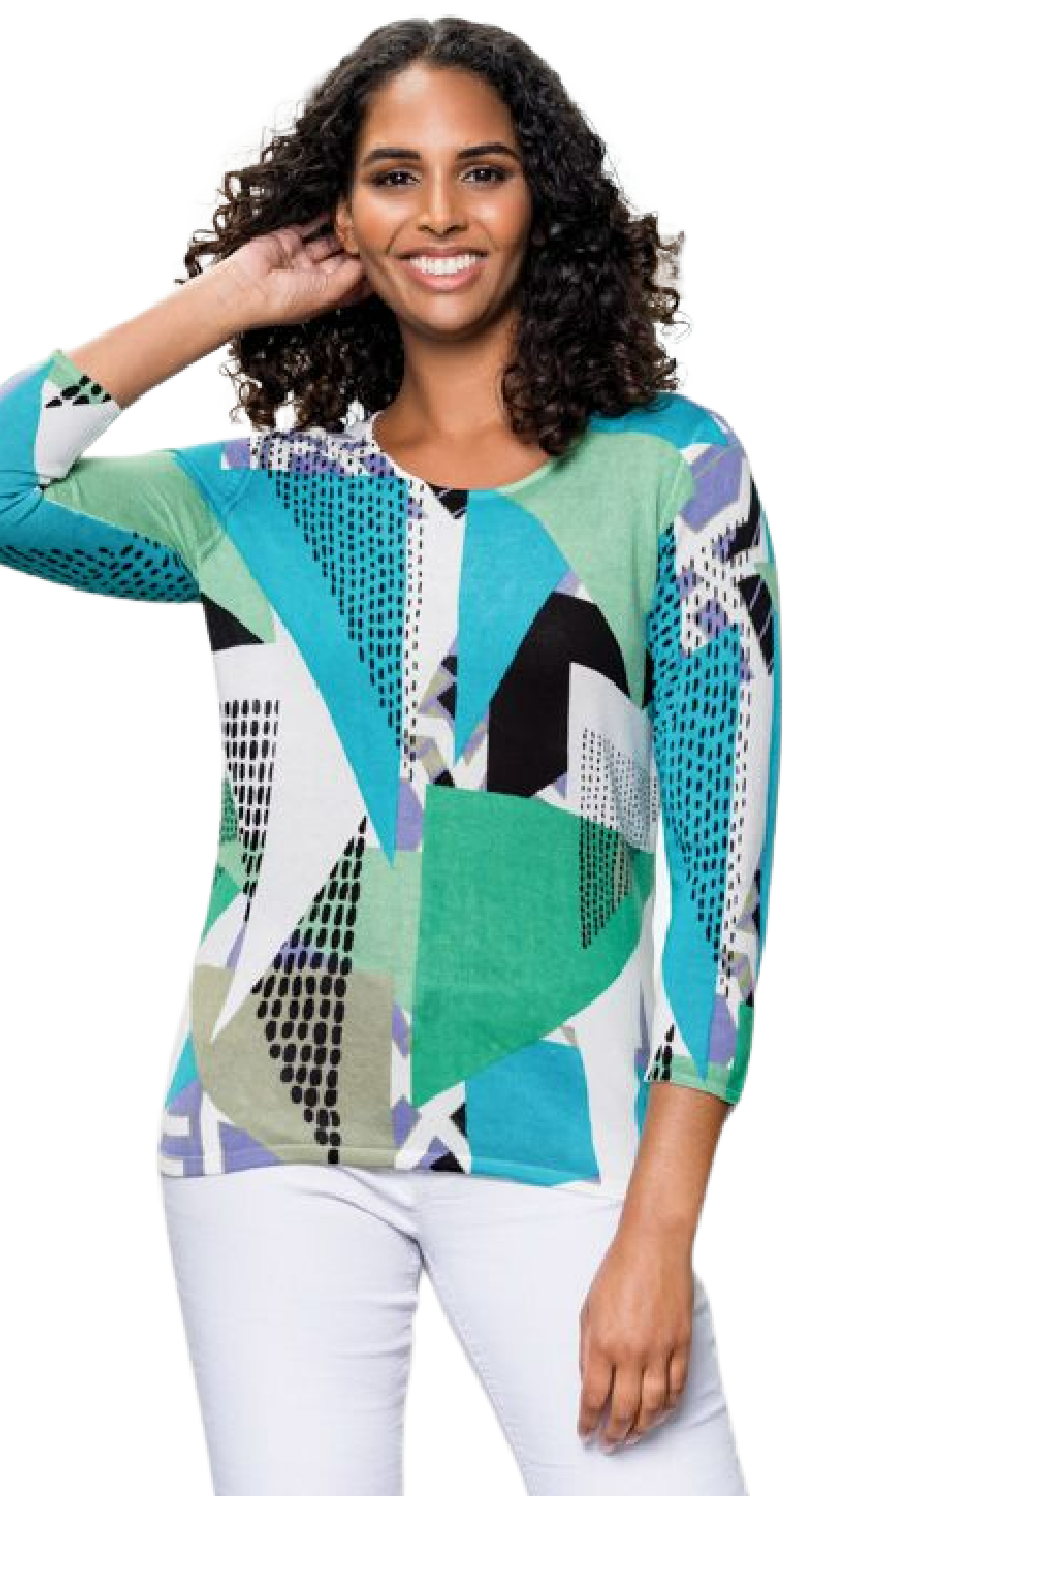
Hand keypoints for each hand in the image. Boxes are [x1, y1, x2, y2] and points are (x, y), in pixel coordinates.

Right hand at [211, 213, 374, 330]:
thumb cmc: (283, 301)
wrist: (247, 288)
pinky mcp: (288, 240)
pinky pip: (308, 226)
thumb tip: (367, 263)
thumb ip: (350, 278)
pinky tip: (336, 209)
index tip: (385, 261)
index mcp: (324, 296)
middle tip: (375, 234)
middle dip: (357, 249)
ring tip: (359, 219)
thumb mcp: (326, 293)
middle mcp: (314, 278)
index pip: (352, 285)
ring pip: (327, 242)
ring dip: (341, 231)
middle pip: (342, 261)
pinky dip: (321, 218)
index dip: (368, 275)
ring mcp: (300, 258)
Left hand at [577, 1227, 695, 1449]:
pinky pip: (677, 1386)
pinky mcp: (681, 1344)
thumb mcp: (589, 1309)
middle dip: (614, 1434)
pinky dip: (668, 1406)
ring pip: (653, 1405)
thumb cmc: (618, 1271)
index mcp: (603, 1343)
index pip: (593, 1397)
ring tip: (632, 1436)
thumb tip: (589, 1382)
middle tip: (608, 1444)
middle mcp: (632, 1352)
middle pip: (623, 1410)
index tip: (585, 1433)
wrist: (654, 1245)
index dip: (587, 1421)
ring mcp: (660, 1350)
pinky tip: (659, 1414)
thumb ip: (588, 1349)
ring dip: (642, 1428)